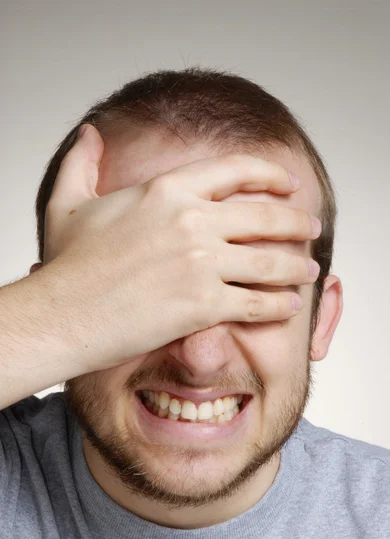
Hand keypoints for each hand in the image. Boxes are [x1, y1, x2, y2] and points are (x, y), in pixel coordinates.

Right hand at [41, 124, 320, 372]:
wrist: (61, 315)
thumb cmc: (66, 265)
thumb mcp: (68, 202)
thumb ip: (82, 162)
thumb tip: (90, 133)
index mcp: (167, 190)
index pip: (237, 171)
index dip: (271, 175)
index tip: (288, 184)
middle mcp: (192, 221)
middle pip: (266, 216)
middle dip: (298, 222)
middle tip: (312, 229)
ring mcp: (200, 264)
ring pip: (270, 261)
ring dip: (297, 266)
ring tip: (309, 270)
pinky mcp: (203, 305)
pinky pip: (257, 303)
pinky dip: (279, 306)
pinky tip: (288, 306)